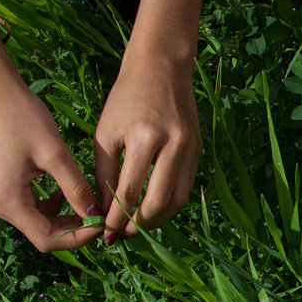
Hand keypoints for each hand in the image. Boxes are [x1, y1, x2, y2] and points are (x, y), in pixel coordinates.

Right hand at [0, 83, 102, 251]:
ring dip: (64, 217)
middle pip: (41, 234)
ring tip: (90, 204)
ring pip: (37, 222)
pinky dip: (51, 206)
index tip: (104, 224)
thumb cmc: (23, 117)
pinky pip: (28, 208)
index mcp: (6, 201)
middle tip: (102, 216)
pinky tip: (66, 192)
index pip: (47, 239)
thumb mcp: (55, 154)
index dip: (78, 237)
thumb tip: (97, 217)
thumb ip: (77, 189)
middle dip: (74, 228)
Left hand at [90, 0, 214, 242]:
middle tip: (122, 234)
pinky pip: (185, 188)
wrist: (161, 67)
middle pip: (157, 203)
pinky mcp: (198, 150)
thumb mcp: (106, 132)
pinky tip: (152, 208)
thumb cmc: (125, 99)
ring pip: (176, 201)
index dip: (115, 218)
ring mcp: (190, 148)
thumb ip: (104, 173)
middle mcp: (171, 144)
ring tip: (137, 225)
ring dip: (156, 219)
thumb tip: (103, 211)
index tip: (104, 233)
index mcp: (143, 137)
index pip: (128, 191)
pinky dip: (168, 204)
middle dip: (137, 225)